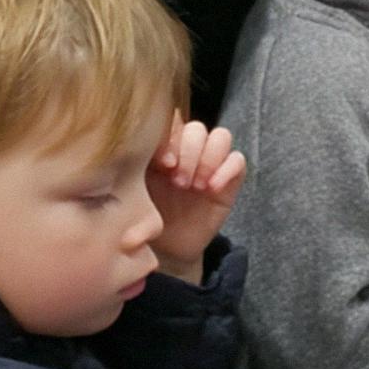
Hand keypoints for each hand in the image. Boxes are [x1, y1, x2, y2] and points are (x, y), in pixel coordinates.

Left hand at [146, 115, 245, 283]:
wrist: (165, 247)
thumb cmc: (145, 216)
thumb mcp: (134, 189)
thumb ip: (135, 165)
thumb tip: (132, 150)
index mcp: (163, 145)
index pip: (173, 121)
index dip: (171, 138)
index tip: (163, 164)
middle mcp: (188, 149)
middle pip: (197, 128)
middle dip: (189, 154)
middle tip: (178, 182)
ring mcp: (211, 162)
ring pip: (221, 136)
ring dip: (208, 159)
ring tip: (195, 186)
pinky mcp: (229, 178)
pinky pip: (237, 160)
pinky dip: (227, 170)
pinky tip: (212, 189)